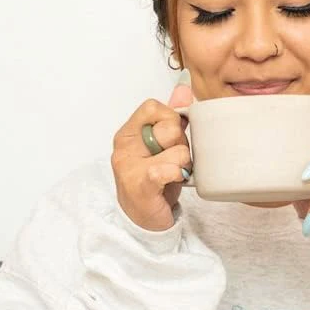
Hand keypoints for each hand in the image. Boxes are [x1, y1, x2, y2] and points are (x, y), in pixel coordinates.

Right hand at [111, 83, 193, 232]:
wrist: (143, 221)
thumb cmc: (154, 182)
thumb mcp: (163, 147)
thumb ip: (171, 117)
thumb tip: (184, 88)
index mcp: (129, 133)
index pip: (153, 107)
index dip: (172, 118)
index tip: (173, 138)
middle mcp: (125, 147)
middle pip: (170, 126)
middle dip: (181, 145)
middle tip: (173, 162)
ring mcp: (130, 166)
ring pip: (177, 150)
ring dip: (184, 165)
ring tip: (174, 175)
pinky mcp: (141, 184)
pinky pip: (169, 168)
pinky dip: (178, 175)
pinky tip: (173, 183)